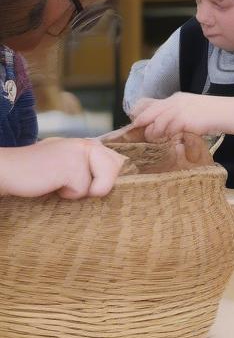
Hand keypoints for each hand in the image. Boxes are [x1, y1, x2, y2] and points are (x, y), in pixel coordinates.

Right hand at [0, 139, 126, 198]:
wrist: (9, 171)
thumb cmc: (38, 174)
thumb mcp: (68, 168)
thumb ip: (90, 169)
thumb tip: (112, 186)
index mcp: (89, 144)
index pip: (118, 162)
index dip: (107, 179)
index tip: (86, 182)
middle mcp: (89, 144)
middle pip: (116, 171)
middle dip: (97, 185)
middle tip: (68, 181)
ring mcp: (82, 152)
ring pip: (102, 184)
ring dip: (80, 191)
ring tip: (59, 181)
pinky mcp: (72, 166)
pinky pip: (82, 191)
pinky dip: (66, 194)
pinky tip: (50, 183)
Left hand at [130, 93, 233, 141]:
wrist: (226, 113)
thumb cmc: (210, 114)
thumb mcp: (190, 110)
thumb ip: (175, 116)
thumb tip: (159, 128)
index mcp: (175, 98)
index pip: (148, 105)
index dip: (140, 117)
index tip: (138, 128)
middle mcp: (174, 102)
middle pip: (148, 114)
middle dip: (143, 127)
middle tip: (143, 138)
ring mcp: (179, 110)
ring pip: (156, 124)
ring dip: (155, 135)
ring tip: (158, 141)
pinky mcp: (184, 119)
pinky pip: (168, 130)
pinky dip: (167, 137)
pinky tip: (170, 141)